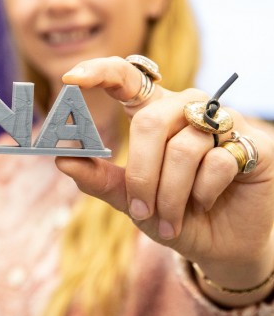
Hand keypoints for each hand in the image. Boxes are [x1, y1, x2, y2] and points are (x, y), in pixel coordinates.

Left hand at [56, 56, 273, 305]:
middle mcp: (187, 107)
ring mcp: (222, 121)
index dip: (99, 72)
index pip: (126, 77)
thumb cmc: (170, 212)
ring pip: (182, 148)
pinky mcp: (253, 143)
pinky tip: (206, 201)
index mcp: (153, 111)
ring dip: (171, 195)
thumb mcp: (130, 199)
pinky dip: (203, 193)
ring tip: (170, 218)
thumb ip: (99, 179)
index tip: (70, 77)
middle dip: (141, 175)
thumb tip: (62, 159)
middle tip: (141, 210)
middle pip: (149, 122)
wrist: (220, 243)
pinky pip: (217, 163)